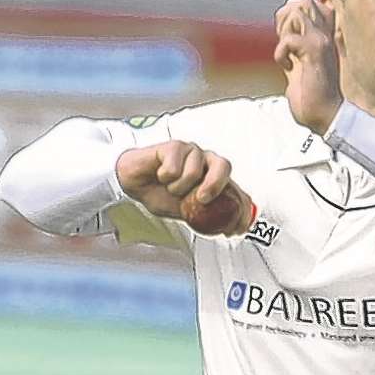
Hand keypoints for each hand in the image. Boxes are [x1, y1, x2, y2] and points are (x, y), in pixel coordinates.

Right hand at [116, 140, 252, 235]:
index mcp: (215, 178)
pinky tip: (160, 176)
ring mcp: (191, 152)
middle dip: (215, 185)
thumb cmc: (161, 194)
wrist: (133, 184)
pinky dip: (165, 177)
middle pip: (224, 165)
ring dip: (178, 187)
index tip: (235, 228)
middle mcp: (206, 162)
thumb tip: (231, 228)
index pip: (236, 190)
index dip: (241, 208)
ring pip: (194, 170)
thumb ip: (209, 216)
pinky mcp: (174, 146)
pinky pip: (174, 166)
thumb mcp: (188, 213)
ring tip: (170, 187)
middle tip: (201, 199)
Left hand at [273, 0, 342, 134]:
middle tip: (284, 43)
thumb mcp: (302, 64)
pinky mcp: (315, 53)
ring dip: (284, 32)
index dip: (290, 15)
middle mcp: (326, 35)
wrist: (326, 116)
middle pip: (305, 2)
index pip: (310, 4)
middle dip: (285, 19)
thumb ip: (296, 47)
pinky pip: (290, 38)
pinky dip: (281, 52)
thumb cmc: (314, 96)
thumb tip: (282, 33)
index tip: (285, 39)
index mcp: (324, 37)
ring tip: (287, 53)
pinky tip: (287, 67)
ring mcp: (322, 42)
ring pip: (298, 11)